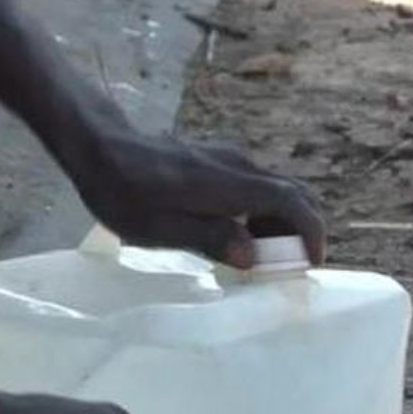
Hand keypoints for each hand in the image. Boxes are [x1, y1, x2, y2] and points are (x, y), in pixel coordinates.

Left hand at [73, 131, 325, 268]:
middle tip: (284, 266)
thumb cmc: (123, 192)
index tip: (310, 261)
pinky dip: (262, 212)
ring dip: (279, 223)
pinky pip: (257, 186)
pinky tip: (237, 235)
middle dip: (300, 230)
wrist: (102, 148)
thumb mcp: (158, 227)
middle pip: (293, 192)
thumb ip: (208, 239)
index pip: (289, 200)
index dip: (309, 231)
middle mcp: (238, 166)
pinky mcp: (219, 161)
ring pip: (276, 189)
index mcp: (226, 184)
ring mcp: (230, 159)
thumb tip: (252, 257)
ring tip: (258, 258)